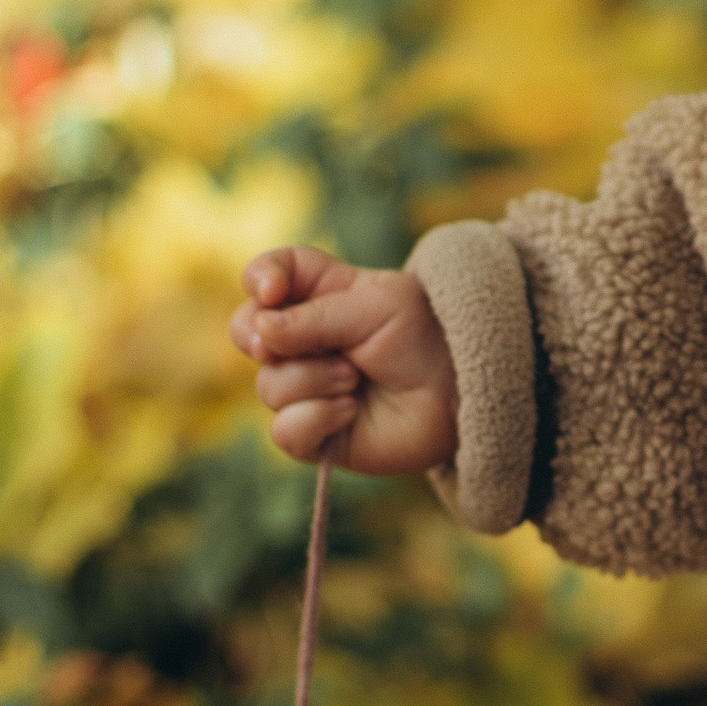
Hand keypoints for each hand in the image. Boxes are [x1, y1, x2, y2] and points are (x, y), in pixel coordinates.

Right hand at [229, 245, 458, 476]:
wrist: (459, 394)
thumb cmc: (423, 338)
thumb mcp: (376, 307)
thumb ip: (314, 317)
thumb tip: (261, 332)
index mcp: (319, 293)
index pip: (269, 273)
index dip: (260, 277)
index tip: (272, 291)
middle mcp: (303, 339)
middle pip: (247, 330)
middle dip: (262, 338)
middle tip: (288, 344)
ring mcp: (305, 386)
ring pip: (268, 385)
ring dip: (313, 380)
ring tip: (355, 379)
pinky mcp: (313, 432)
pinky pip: (284, 430)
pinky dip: (317, 418)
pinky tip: (350, 411)